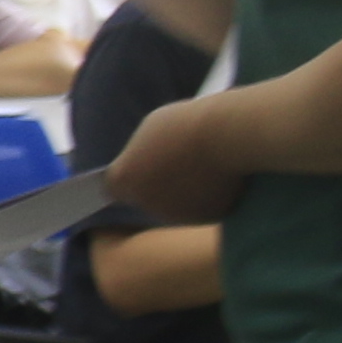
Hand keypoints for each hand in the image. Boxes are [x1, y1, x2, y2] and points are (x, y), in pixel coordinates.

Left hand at [107, 96, 247, 222]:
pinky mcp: (205, 218)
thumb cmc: (186, 124)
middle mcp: (146, 203)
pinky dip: (208, 196)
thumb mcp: (152, 130)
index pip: (114, 187)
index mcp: (125, 179)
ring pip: (176, 204)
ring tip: (201, 165)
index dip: (128, 176)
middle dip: (157, 183)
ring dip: (183, 192)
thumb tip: (145, 164)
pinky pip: (202, 207)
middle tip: (176, 161)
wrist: (227, 136)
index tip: (137, 168)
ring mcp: (177, 214)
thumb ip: (143, 153)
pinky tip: (219, 177)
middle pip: (146, 197)